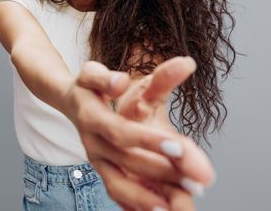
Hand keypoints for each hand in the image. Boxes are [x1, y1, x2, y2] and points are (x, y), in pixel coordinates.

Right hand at [64, 60, 213, 210]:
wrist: (71, 104)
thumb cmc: (89, 87)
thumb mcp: (94, 73)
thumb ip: (107, 77)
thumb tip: (121, 81)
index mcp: (91, 118)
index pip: (121, 132)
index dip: (148, 140)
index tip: (179, 147)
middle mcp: (93, 145)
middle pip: (127, 162)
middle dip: (163, 172)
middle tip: (199, 180)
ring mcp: (98, 163)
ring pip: (120, 186)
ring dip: (150, 198)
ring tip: (185, 203)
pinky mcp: (105, 174)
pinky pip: (120, 196)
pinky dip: (139, 206)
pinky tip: (165, 210)